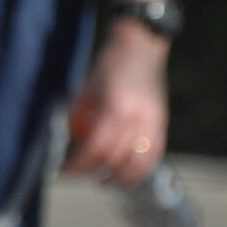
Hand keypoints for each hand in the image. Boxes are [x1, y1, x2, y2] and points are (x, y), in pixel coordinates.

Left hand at [63, 20, 169, 185]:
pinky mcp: (163, 121)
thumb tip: (63, 140)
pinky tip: (127, 173)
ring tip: (103, 180)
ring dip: (119, 177)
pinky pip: (155, 154)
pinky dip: (141, 168)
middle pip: (115, 158)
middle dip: (94, 171)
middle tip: (79, 174)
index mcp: (115, 106)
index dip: (79, 164)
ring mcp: (154, 121)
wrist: (140, 46)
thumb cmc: (108, 64)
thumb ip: (76, 114)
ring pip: (138, 163)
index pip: (96, 147)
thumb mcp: (86, 88)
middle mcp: (137, 117)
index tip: (65, 170)